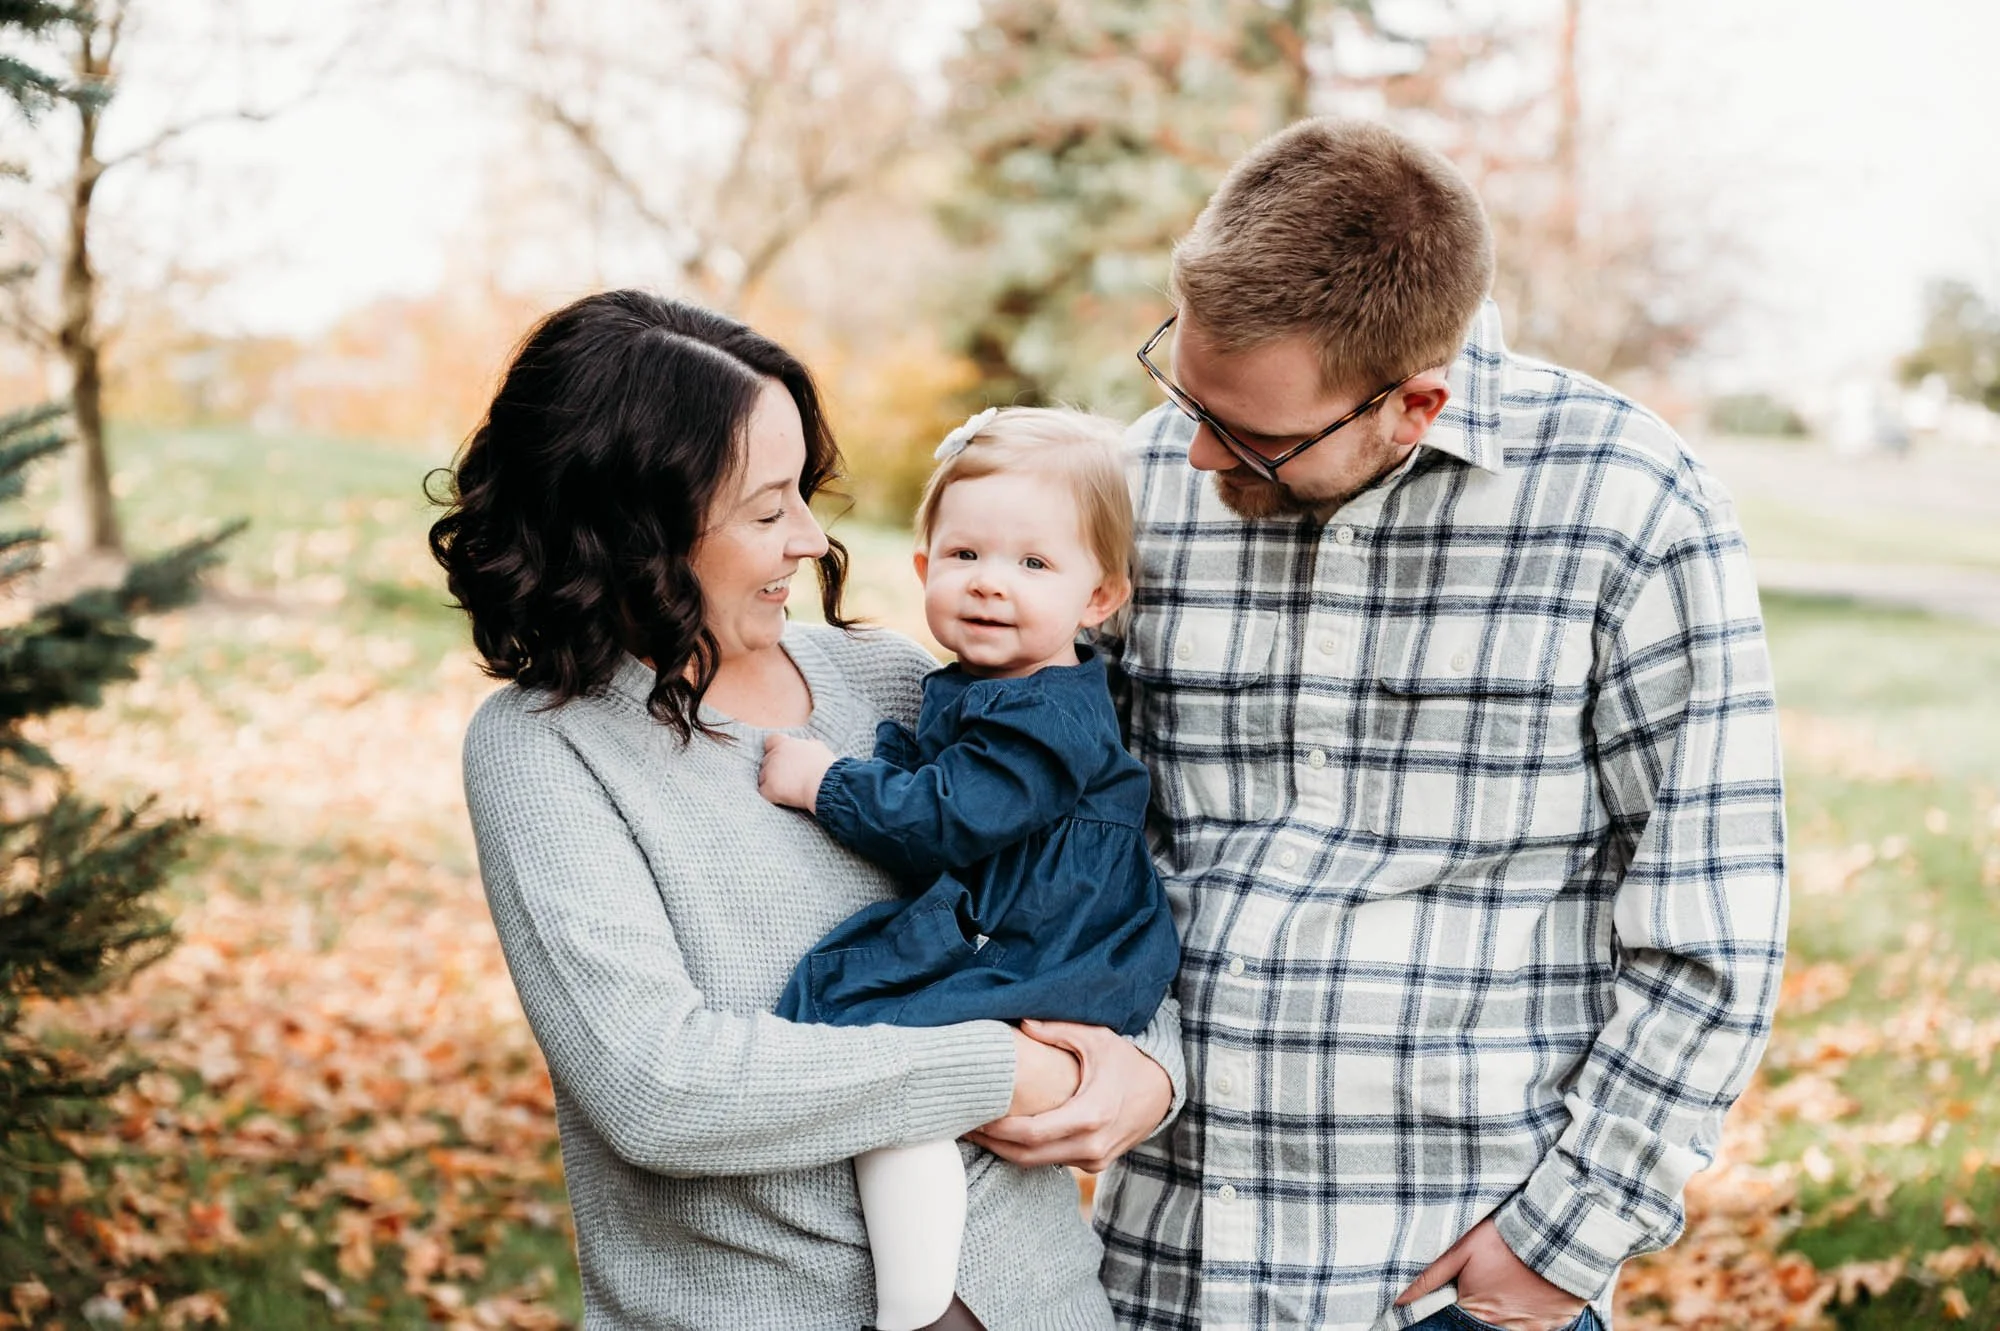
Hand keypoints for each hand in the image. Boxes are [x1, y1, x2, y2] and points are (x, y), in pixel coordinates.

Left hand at [759, 734, 837, 810]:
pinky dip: (772, 796)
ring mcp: (770, 771)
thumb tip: (805, 746)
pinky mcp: (769, 788)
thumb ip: (806, 745)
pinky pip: (764, 792)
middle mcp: (775, 755)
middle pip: (766, 761)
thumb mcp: (817, 748)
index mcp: (787, 744)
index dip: (774, 749)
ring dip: (772, 783)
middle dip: (775, 769)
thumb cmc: (825, 767)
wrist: (825, 783)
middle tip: (788, 778)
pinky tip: (783, 798)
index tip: (782, 757)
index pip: (771, 741)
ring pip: (763, 777)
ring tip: (788, 790)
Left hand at [968, 1019, 1171, 1172]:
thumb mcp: (1095, 1038)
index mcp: (1092, 1114)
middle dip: (993, 1143)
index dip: (999, 1128)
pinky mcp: (1094, 1165)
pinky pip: (1052, 1162)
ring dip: (1007, 1150)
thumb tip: (1022, 1024)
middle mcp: (1093, 1144)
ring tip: (978, 1131)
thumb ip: (1057, 1031)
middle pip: (1028, 1155)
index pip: (1033, 1132)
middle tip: (965, 1127)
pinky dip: (1028, 1152)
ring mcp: (1094, 1159)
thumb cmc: (1125, 1060)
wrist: (1162, 1092)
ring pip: (1038, 1163)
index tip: (975, 1116)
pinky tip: (1006, 1137)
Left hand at [1395, 1218, 1586, 1330]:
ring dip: (1507, 1308)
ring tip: (1512, 1282)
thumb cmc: (1504, 1239)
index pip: (1456, 1317)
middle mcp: (1500, 1326)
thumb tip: (1399, 1299)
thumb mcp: (1462, 1250)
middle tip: (1494, 1279)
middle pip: (1482, 1322)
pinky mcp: (1553, 1324)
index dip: (1459, 1298)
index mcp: (1475, 1310)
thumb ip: (1430, 1277)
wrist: (1556, 1236)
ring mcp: (1529, 1328)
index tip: (1468, 1283)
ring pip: (1509, 1325)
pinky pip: (1536, 1325)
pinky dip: (1531, 1312)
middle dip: (1483, 1303)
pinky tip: (1532, 1290)